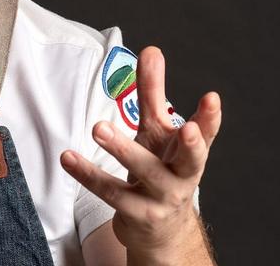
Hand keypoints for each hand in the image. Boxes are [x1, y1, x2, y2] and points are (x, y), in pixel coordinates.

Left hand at [60, 46, 220, 261]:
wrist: (160, 229)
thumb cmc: (160, 167)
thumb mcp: (158, 130)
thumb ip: (153, 92)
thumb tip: (152, 50)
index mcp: (189, 151)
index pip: (207, 133)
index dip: (211, 118)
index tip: (211, 98)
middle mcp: (182, 175)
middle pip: (190, 160)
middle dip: (191, 145)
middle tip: (187, 127)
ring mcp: (162, 197)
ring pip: (146, 173)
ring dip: (123, 149)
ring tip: (99, 127)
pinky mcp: (137, 214)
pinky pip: (111, 192)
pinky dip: (88, 174)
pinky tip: (68, 157)